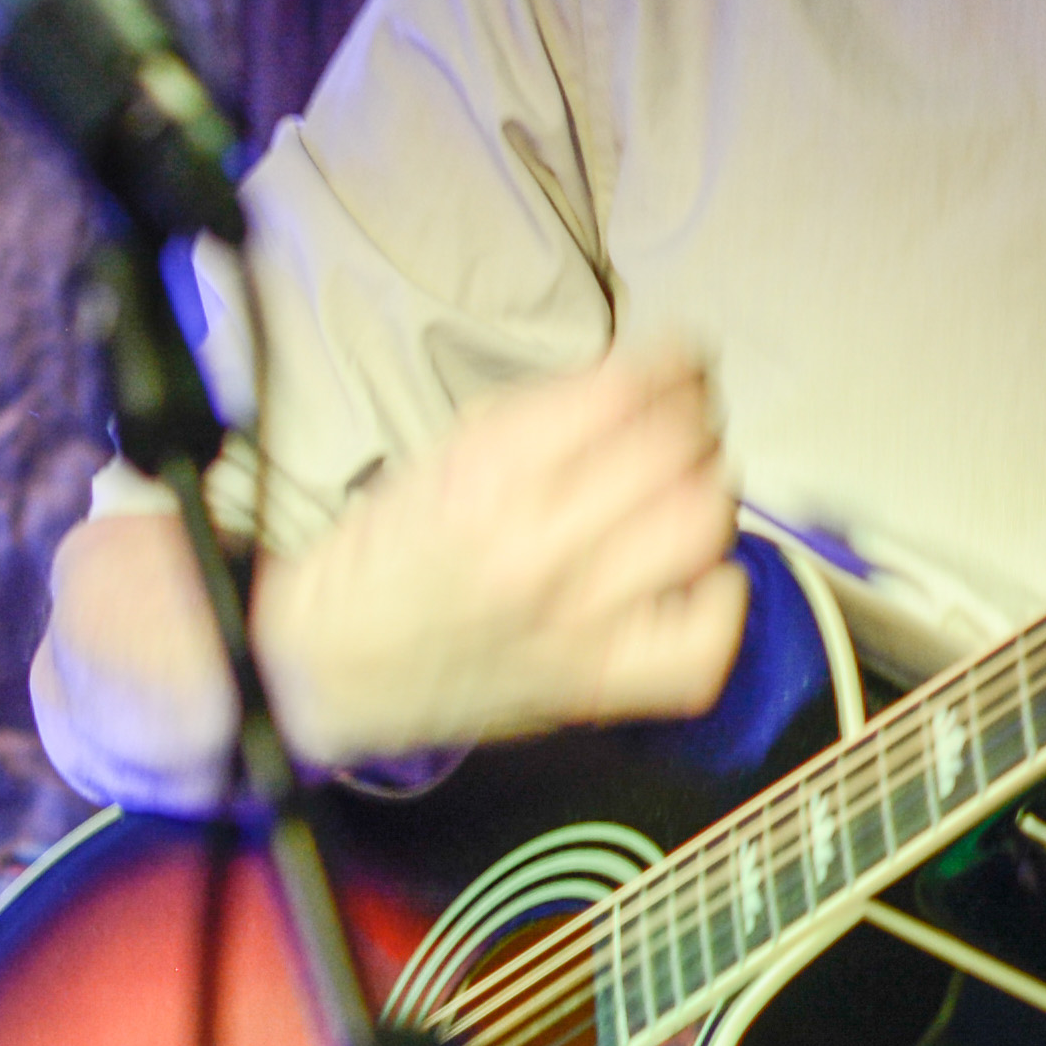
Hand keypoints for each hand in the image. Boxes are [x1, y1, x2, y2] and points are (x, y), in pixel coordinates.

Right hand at [257, 349, 746, 769]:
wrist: (329, 667)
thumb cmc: (396, 549)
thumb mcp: (449, 450)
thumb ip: (550, 411)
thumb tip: (654, 377)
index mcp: (488, 476)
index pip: (624, 393)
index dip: (674, 363)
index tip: (682, 360)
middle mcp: (536, 550)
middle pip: (678, 452)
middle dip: (693, 421)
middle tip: (684, 423)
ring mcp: (573, 625)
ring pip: (703, 527)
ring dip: (708, 493)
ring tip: (684, 491)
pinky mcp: (594, 685)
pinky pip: (704, 641)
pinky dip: (715, 598)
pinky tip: (690, 576)